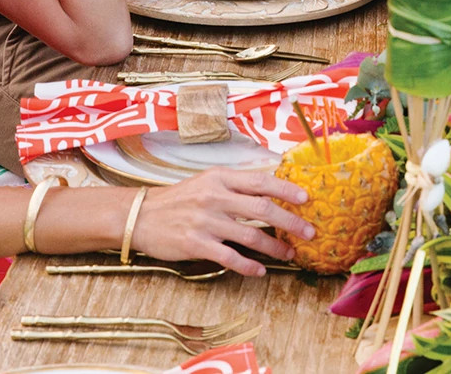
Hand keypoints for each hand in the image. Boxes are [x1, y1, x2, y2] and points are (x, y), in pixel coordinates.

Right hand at [129, 168, 316, 276]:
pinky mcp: (195, 244)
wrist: (140, 216)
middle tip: (310, 231)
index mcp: (220, 179)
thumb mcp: (207, 182)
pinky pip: (229, 257)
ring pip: (250, 235)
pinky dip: (248, 265)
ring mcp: (205, 221)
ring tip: (289, 254)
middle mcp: (215, 198)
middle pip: (263, 209)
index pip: (261, 181)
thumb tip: (271, 189)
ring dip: (274, 247)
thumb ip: (236, 185)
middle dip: (291, 221)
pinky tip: (260, 271)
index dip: (286, 189)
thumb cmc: (179, 199)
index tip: (306, 198)